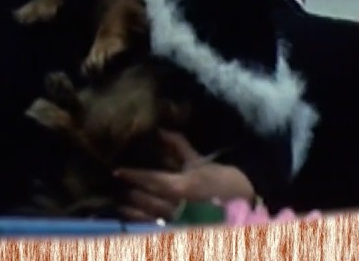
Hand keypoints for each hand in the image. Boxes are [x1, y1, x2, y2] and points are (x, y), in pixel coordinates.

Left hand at [113, 131, 254, 222]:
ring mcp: (178, 219)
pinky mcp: (180, 228)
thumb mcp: (199, 161)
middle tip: (115, 185)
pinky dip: (143, 221)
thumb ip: (178, 146)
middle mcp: (177, 205)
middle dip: (132, 192)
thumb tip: (160, 130)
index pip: (152, 179)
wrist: (243, 202)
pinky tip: (133, 218)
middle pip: (147, 200)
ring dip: (133, 209)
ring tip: (120, 203)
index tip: (118, 171)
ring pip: (149, 216)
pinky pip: (156, 226)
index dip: (134, 175)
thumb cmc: (221, 180)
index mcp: (182, 186)